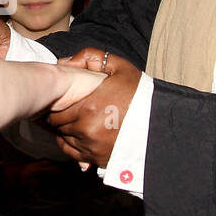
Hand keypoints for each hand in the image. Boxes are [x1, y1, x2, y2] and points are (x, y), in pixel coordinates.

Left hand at [46, 48, 141, 167]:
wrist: (159, 122)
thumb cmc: (138, 93)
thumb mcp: (119, 67)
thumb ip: (90, 57)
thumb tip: (64, 62)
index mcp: (89, 106)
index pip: (56, 107)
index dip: (57, 102)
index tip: (63, 99)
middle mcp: (87, 129)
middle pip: (58, 124)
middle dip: (60, 116)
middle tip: (69, 110)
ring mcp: (92, 146)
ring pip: (64, 138)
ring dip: (66, 130)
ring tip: (77, 121)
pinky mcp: (97, 158)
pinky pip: (72, 153)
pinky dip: (71, 145)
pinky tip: (79, 135)